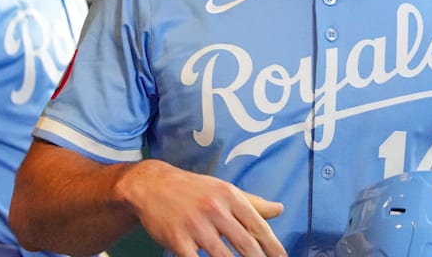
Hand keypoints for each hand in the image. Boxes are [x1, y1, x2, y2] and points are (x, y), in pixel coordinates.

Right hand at [122, 160, 285, 256]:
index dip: (273, 247)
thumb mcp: (223, 190)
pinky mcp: (178, 239)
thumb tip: (280, 209)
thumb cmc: (193, 189)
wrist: (152, 185)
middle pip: (245, 245)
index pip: (258, 226)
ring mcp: (195, 225)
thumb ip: (252, 203)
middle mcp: (215, 208)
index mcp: (230, 195)